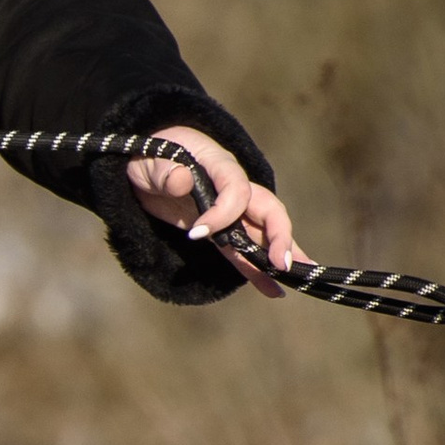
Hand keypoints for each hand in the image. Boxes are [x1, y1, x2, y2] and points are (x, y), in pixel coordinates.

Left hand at [127, 125, 301, 293]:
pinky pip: (245, 250)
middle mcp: (235, 188)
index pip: (237, 191)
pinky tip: (273, 288)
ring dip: (280, 256)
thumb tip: (180, 180)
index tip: (197, 233)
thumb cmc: (151, 155)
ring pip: (263, 234)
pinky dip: (258, 269)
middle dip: (278, 236)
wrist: (146, 162)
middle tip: (281, 263)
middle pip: (268, 210)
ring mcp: (233, 211)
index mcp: (221, 166)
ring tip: (298, 280)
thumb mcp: (152, 161)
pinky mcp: (223, 230)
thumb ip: (167, 172)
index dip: (224, 213)